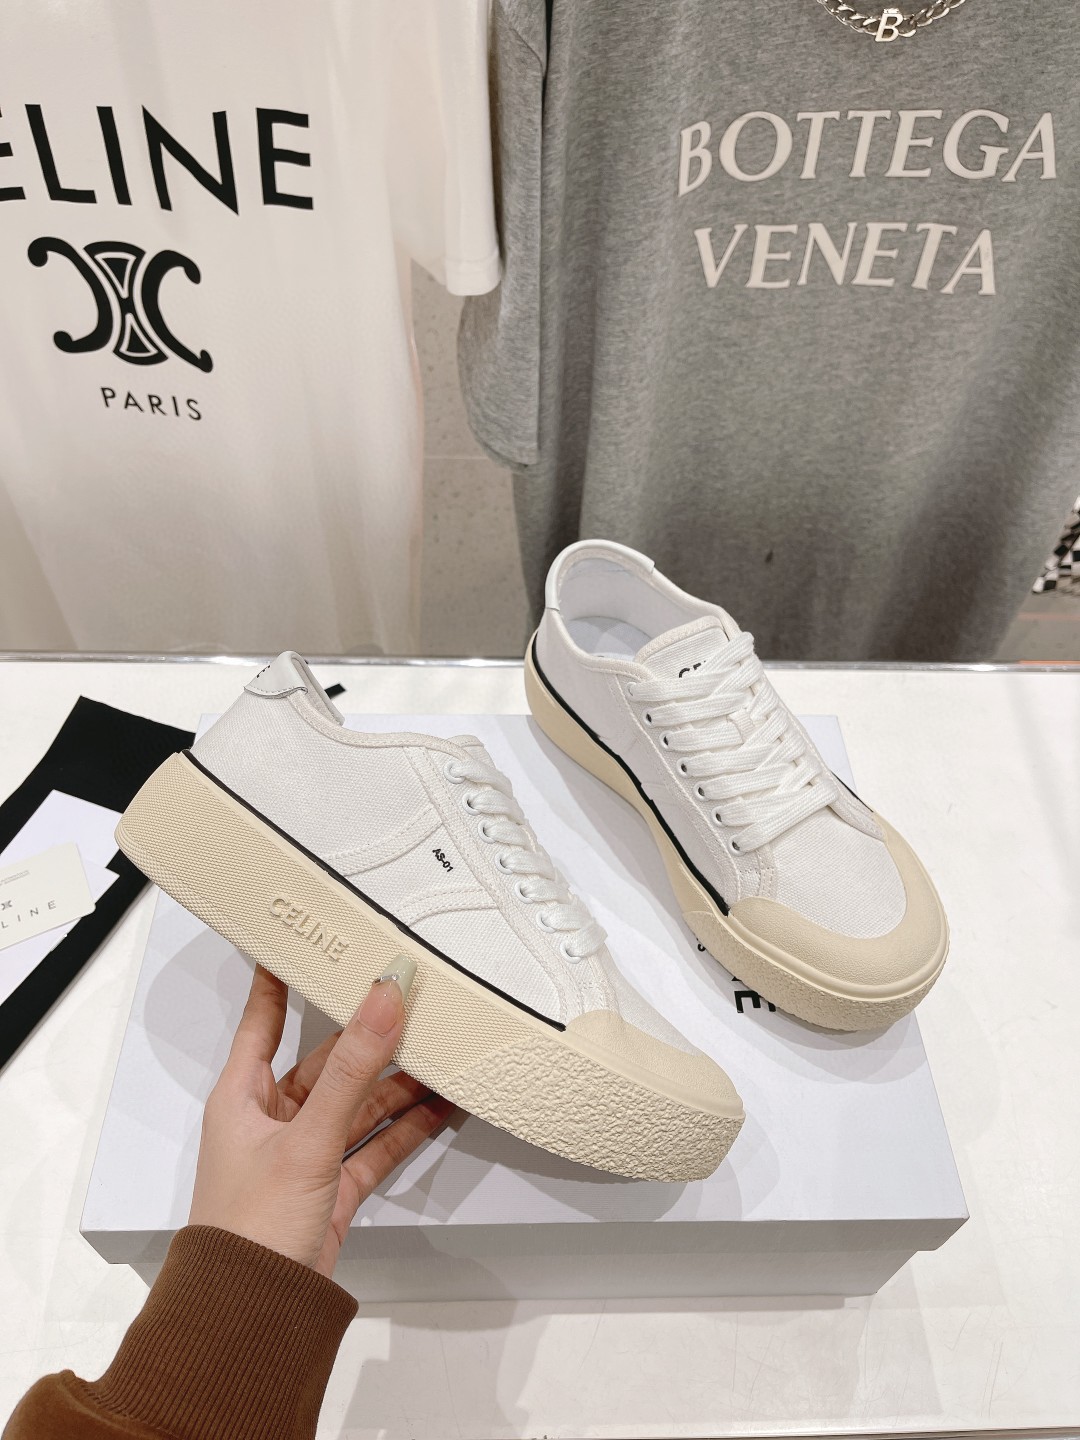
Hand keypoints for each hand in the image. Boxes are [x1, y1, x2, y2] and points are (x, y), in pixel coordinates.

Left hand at [189, 958, 451, 1276]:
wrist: (252, 1313)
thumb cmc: (247, 1229)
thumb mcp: (306, 1137)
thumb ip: (353, 1068)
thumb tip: (381, 1000)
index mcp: (242, 1095)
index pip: (264, 1020)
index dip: (279, 980)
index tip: (298, 943)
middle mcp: (271, 1119)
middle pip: (328, 1062)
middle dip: (369, 1038)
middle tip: (406, 1000)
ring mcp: (303, 1154)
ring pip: (357, 1103)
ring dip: (397, 1085)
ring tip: (440, 1053)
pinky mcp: (331, 1187)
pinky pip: (374, 1144)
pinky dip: (405, 1128)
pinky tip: (437, 1108)